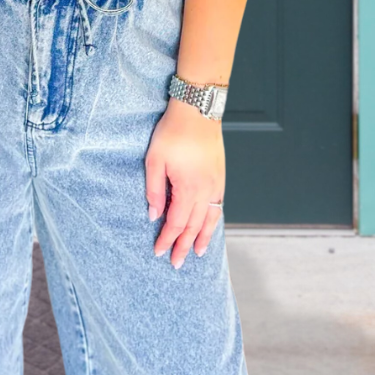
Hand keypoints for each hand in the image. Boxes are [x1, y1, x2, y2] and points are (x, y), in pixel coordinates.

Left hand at [145, 97, 225, 267]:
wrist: (197, 111)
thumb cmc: (173, 132)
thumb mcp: (154, 160)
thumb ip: (154, 190)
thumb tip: (154, 214)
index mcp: (188, 189)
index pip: (177, 223)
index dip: (167, 239)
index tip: (159, 252)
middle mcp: (206, 191)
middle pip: (194, 227)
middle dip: (184, 246)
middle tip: (176, 263)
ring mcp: (216, 184)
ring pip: (210, 219)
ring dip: (203, 238)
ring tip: (199, 254)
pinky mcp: (220, 176)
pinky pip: (218, 206)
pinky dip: (213, 221)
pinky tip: (209, 225)